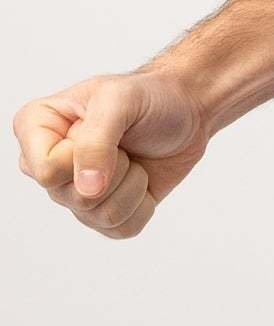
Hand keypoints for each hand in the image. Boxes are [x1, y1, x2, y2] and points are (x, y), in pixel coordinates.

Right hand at [13, 70, 209, 239]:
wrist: (185, 109)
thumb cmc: (148, 96)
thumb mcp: (119, 99)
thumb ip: (95, 140)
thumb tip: (87, 190)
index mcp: (36, 127)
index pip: (47, 171)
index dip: (85, 157)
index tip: (105, 128)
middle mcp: (47, 164)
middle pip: (74, 198)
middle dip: (116, 170)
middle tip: (124, 142)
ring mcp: (72, 192)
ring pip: (98, 217)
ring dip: (132, 186)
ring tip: (133, 158)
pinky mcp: (102, 212)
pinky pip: (120, 229)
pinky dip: (143, 204)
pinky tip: (141, 178)